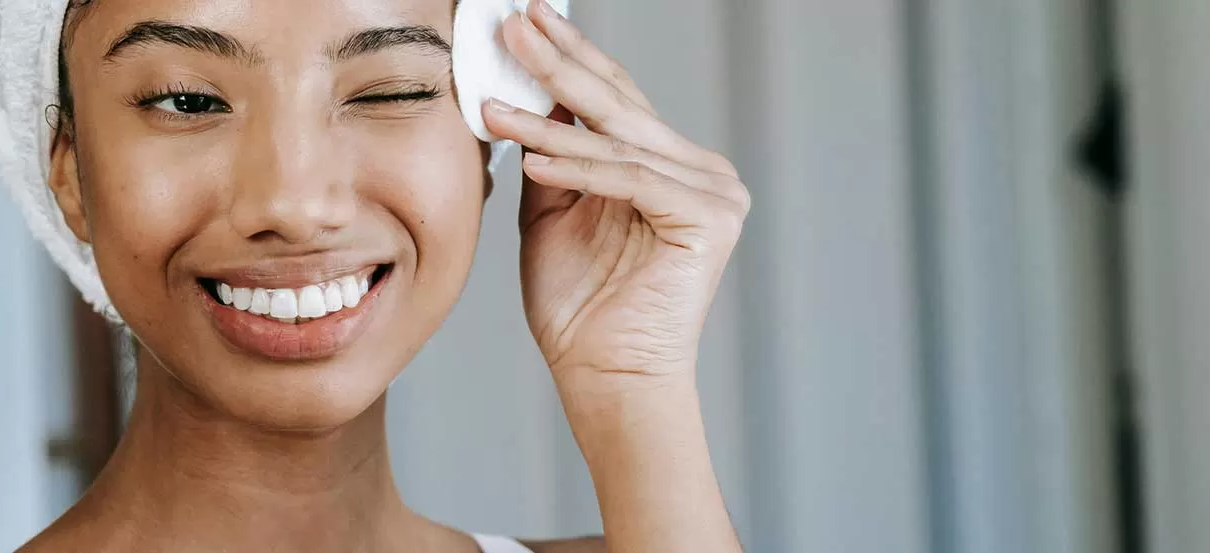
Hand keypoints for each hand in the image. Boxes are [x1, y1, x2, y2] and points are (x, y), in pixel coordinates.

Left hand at [483, 0, 749, 389]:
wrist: (605, 376)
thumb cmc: (579, 305)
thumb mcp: (552, 210)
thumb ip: (551, 153)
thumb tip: (525, 92)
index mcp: (669, 165)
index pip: (614, 99)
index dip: (567, 58)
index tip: (522, 21)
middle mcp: (701, 171)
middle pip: (620, 105)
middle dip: (560, 62)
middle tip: (513, 25)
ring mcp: (714, 193)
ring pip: (620, 141)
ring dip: (550, 120)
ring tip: (494, 107)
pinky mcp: (710, 219)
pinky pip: (633, 179)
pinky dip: (580, 167)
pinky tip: (532, 155)